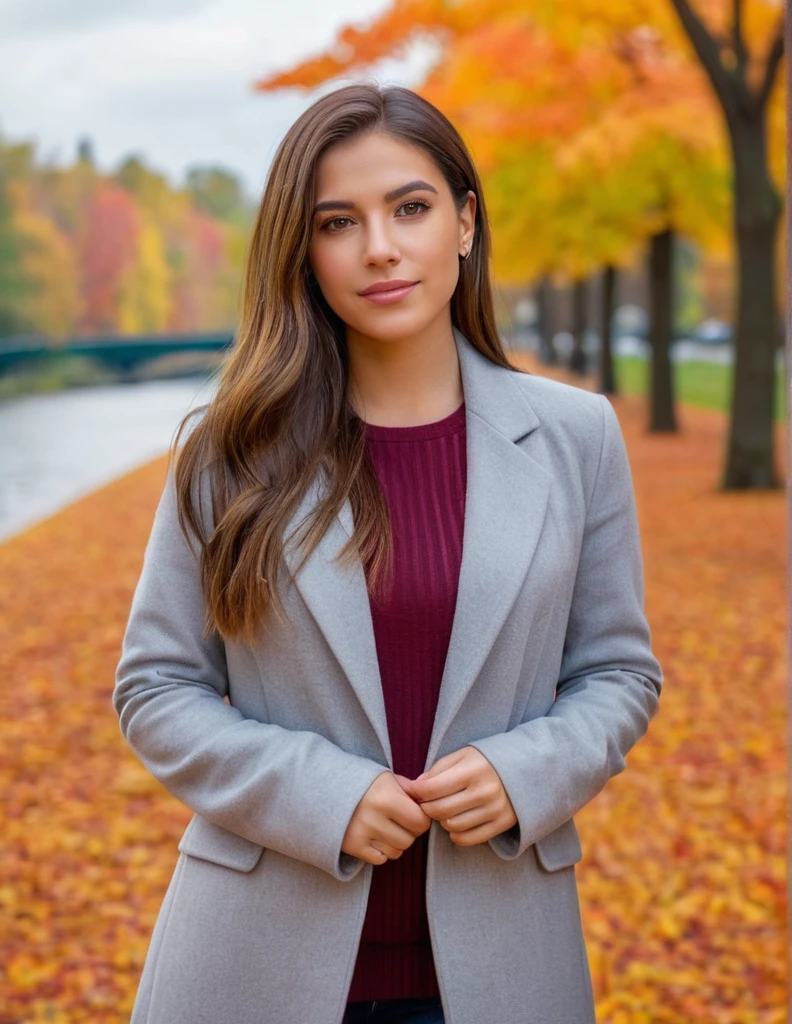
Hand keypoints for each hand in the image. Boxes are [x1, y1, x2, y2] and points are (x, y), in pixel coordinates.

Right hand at [342, 771, 431, 865]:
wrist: (327, 788)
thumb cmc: (365, 783)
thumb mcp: (389, 778)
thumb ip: (411, 790)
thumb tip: (431, 802)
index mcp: (387, 797)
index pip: (421, 822)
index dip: (422, 818)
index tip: (415, 813)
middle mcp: (374, 817)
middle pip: (409, 839)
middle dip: (409, 831)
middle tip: (399, 821)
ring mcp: (362, 834)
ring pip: (396, 852)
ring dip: (396, 842)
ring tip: (385, 827)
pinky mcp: (352, 846)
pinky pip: (380, 859)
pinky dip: (381, 851)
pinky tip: (375, 837)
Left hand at [400, 747, 516, 847]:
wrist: (526, 768)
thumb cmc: (486, 761)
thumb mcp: (463, 755)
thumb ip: (438, 769)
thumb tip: (416, 788)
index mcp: (473, 769)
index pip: (432, 788)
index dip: (417, 792)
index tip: (414, 791)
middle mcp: (485, 791)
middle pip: (439, 810)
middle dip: (427, 807)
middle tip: (427, 802)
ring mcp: (495, 809)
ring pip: (452, 826)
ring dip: (441, 820)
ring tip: (445, 809)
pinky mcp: (502, 824)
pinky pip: (468, 839)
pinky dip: (455, 834)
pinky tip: (456, 822)